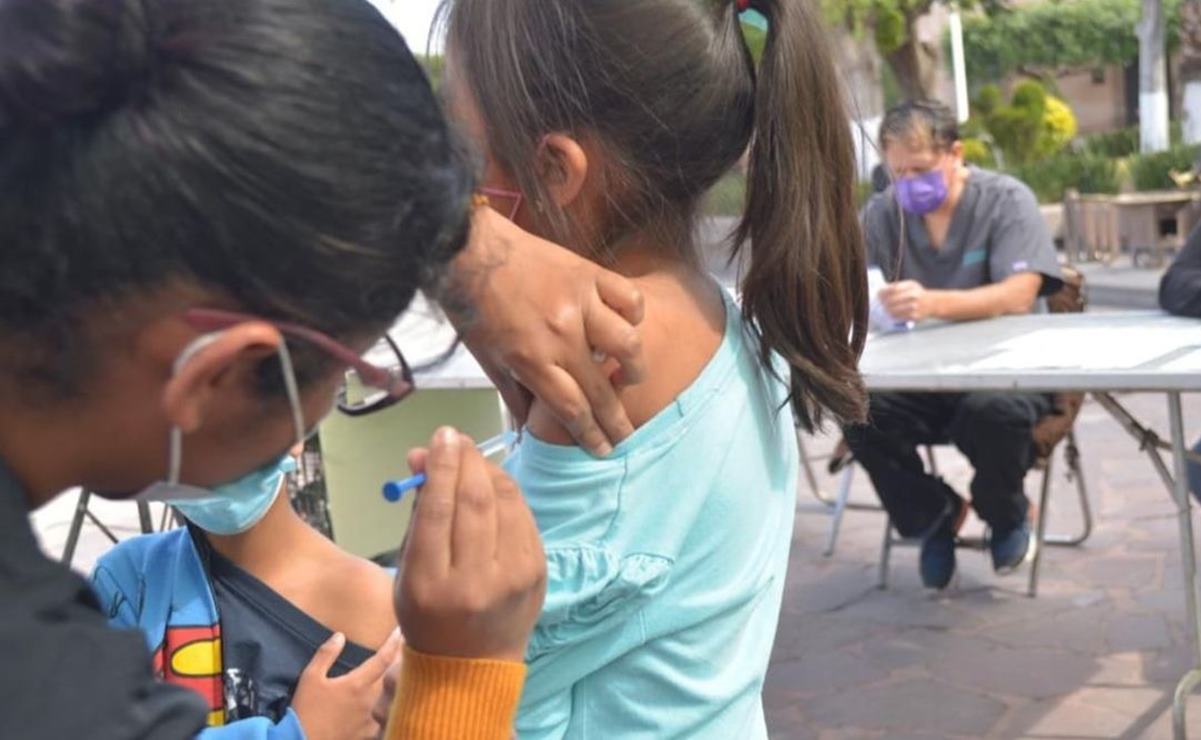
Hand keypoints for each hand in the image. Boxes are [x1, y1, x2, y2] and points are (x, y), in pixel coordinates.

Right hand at [292, 629, 402, 739]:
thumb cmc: (305, 710)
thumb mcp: (310, 678)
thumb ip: (326, 655)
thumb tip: (340, 636)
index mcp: (357, 684)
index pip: (383, 659)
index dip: (394, 643)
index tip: (401, 631)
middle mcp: (370, 701)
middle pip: (391, 678)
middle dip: (398, 663)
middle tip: (402, 652)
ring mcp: (371, 720)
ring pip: (389, 699)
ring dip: (393, 687)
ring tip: (397, 678)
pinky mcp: (367, 734)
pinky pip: (382, 719)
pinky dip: (385, 710)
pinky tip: (385, 708)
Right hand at [394, 427, 545, 662]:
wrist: (472, 666)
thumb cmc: (429, 614)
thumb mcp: (407, 570)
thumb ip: (418, 513)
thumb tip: (426, 455)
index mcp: (432, 584)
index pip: (439, 510)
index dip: (441, 466)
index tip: (441, 436)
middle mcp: (476, 581)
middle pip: (475, 500)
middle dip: (466, 460)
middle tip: (455, 439)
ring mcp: (514, 578)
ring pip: (505, 502)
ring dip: (487, 470)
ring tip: (471, 459)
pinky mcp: (538, 572)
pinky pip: (523, 515)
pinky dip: (506, 493)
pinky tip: (492, 486)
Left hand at [450, 206, 645, 455]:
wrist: (467, 247)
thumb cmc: (472, 305)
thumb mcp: (486, 359)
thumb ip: (513, 395)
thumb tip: (528, 431)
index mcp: (531, 359)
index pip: (573, 409)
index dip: (591, 435)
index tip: (604, 450)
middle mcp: (561, 335)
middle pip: (602, 389)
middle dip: (617, 421)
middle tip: (627, 436)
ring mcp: (580, 302)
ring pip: (628, 345)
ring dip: (634, 368)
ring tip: (629, 377)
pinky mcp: (589, 274)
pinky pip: (628, 299)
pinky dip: (633, 316)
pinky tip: (625, 325)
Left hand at [878, 280, 935, 321]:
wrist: (932, 303)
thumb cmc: (918, 293)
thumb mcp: (911, 284)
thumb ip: (898, 285)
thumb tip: (883, 288)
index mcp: (911, 287)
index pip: (893, 289)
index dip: (883, 292)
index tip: (878, 293)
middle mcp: (913, 296)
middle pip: (892, 300)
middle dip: (883, 302)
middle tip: (879, 303)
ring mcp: (914, 307)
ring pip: (894, 310)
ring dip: (886, 310)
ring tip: (883, 309)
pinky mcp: (914, 316)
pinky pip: (899, 318)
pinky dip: (893, 316)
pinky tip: (890, 314)